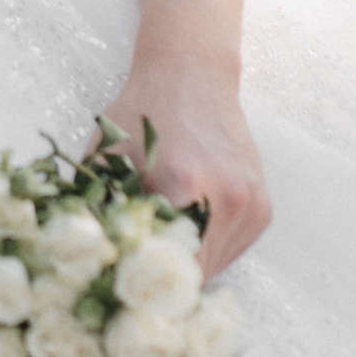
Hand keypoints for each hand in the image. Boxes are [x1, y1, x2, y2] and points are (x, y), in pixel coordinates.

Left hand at [98, 60, 270, 277]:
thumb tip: (92, 262)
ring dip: (187, 266)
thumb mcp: (107, 158)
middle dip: (162, 279)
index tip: (120, 281)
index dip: (139, 279)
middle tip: (136, 272)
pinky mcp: (263, 210)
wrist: (192, 75)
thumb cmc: (142, 111)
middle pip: (193, 275)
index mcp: (184, 184)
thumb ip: (102, 210)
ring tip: (161, 241)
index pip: (163, 265)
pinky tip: (186, 225)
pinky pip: (231, 251)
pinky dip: (207, 250)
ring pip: (215, 268)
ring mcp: (252, 206)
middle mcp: (228, 198)